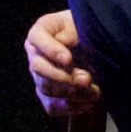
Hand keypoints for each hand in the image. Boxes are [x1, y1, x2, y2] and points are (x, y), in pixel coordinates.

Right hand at [20, 5, 99, 123]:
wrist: (94, 48)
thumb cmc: (87, 31)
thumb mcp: (83, 24)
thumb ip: (73, 30)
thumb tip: (63, 40)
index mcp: (42, 31)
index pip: (37, 38)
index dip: (50, 50)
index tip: (68, 59)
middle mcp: (35, 54)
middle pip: (38, 68)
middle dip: (63, 76)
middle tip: (86, 79)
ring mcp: (39, 76)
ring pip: (46, 89)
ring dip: (72, 93)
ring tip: (94, 91)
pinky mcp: (47, 95)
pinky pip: (51, 106)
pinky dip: (71, 107)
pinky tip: (88, 102)